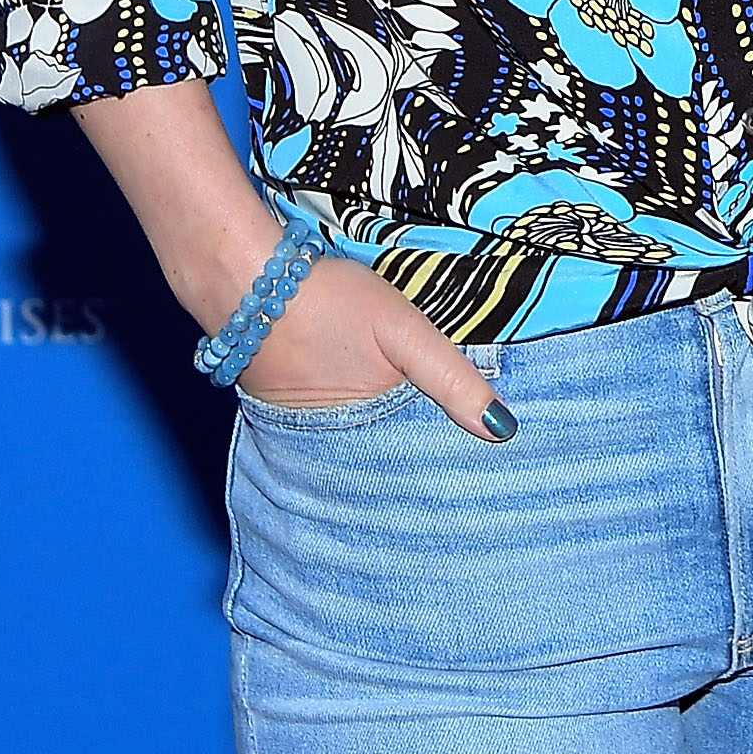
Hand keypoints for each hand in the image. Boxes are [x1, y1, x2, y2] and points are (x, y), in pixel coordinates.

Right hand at [228, 255, 510, 439]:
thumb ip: (451, 378)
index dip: (457, 465)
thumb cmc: (329, 302)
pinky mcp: (295, 419)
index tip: (497, 465)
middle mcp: (334, 453)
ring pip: (369, 451)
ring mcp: (310, 438)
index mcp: (364, 441)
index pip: (423, 470)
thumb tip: (503, 430)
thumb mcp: (404, 332)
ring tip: (448, 442)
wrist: (249, 283)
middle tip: (484, 459)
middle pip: (396, 467)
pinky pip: (342, 435)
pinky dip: (368, 429)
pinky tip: (393, 418)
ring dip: (400, 447)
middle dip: (433, 462)